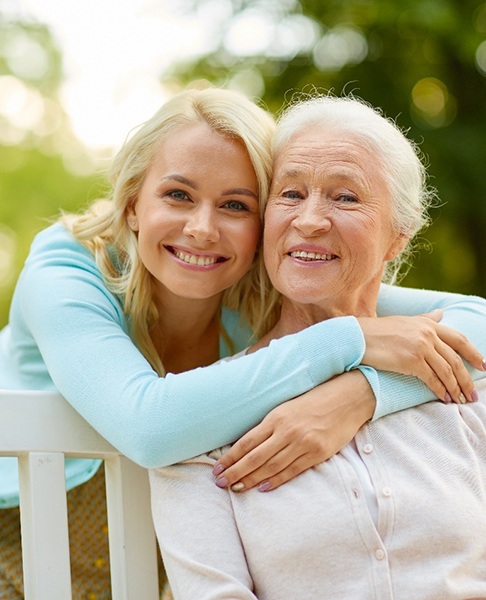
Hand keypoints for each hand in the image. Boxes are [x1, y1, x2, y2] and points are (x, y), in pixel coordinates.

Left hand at [213, 371, 373, 492]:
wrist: (347, 398)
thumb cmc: (314, 400)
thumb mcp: (287, 407)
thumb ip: (269, 425)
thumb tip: (248, 445)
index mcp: (276, 418)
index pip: (246, 442)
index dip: (230, 458)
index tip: (218, 469)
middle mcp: (287, 431)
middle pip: (254, 458)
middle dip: (235, 472)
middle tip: (220, 483)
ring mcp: (302, 444)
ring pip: (270, 467)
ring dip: (251, 480)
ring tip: (236, 488)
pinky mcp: (317, 453)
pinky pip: (292, 471)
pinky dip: (276, 481)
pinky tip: (262, 487)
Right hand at [358, 310, 484, 403]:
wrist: (358, 338)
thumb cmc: (378, 331)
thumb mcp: (405, 321)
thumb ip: (425, 319)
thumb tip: (441, 313)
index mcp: (428, 324)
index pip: (459, 340)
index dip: (474, 354)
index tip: (483, 367)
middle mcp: (428, 334)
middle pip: (455, 359)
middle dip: (466, 379)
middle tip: (472, 394)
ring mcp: (421, 347)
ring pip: (447, 371)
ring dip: (455, 388)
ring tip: (459, 400)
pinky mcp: (411, 361)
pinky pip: (432, 379)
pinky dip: (440, 390)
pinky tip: (444, 398)